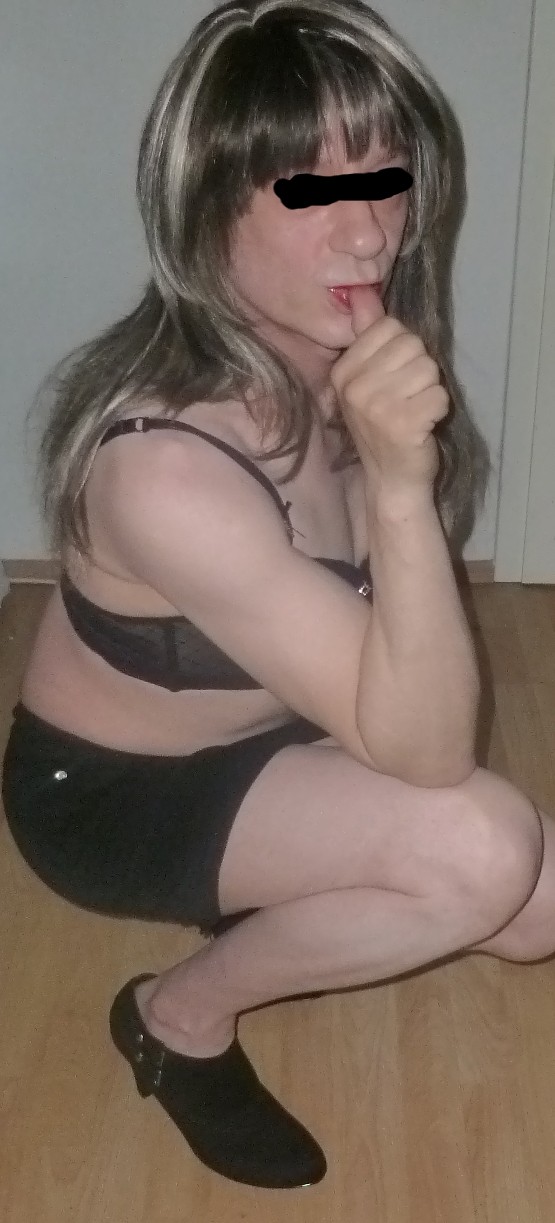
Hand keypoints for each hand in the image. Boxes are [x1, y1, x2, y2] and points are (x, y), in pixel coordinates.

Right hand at [330, 285, 449, 491]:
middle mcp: (354, 387)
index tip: (394, 378)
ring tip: (415, 411)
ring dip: (430, 390)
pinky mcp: (402, 424)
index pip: (389, 327)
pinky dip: (439, 410)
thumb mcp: (368, 378)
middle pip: (412, 345)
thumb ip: (368, 334)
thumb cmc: (384, 426)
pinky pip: (440, 395)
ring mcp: (376, 407)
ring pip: (429, 369)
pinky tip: (423, 425)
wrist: (392, 479)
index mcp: (343, 371)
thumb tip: (362, 291)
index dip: (403, 350)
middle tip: (407, 398)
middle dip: (420, 370)